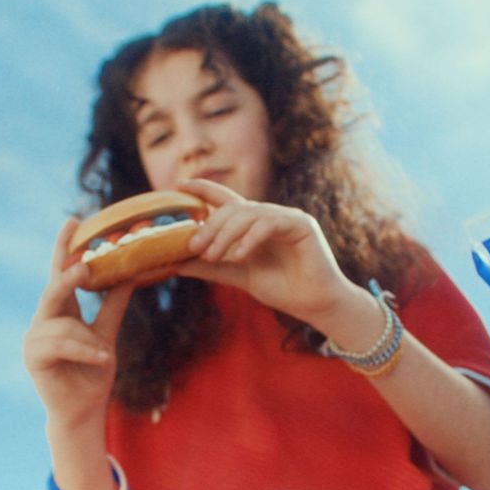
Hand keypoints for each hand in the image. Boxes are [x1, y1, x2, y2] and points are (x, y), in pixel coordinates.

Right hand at [23, 218, 133, 428]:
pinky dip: (83, 350)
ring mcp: (34, 338)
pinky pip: (60, 343)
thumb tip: (132, 272)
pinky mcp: (32, 356)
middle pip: (55, 288)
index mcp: (61, 312)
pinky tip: (99, 359)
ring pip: (64, 323)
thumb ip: (114, 304)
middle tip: (85, 262)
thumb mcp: (107, 334)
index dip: (64, 247)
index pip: (61, 273)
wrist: (83, 411)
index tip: (73, 220)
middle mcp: (43, 320)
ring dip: (87, 339)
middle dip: (69, 275)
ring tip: (102, 355)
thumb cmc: (93, 373)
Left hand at [177, 179, 357, 326]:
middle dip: (210, 226)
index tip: (180, 185)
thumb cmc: (281, 288)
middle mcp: (269, 215)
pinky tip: (240, 256)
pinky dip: (250, 239)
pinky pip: (268, 223)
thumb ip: (210, 267)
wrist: (313, 304)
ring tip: (215, 257)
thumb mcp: (238, 275)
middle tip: (194, 246)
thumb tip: (176, 263)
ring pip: (248, 214)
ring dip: (226, 235)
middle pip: (232, 208)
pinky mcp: (301, 224)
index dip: (203, 189)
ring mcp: (286, 217)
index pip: (225, 199)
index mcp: (254, 224)